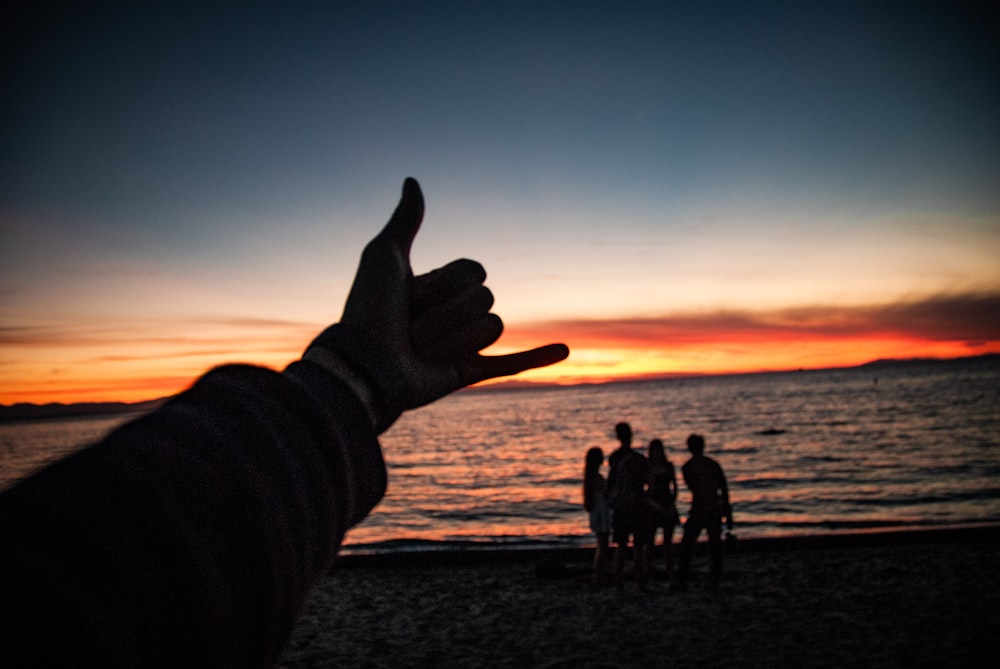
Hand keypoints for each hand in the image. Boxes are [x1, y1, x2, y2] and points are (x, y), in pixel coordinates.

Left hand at [335, 178, 567, 424]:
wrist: (366, 363)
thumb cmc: (369, 310)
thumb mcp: (384, 256)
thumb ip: (405, 221)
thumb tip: (413, 180)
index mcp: (440, 286)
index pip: (474, 271)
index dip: (445, 282)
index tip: (411, 296)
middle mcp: (454, 312)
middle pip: (484, 297)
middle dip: (447, 312)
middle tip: (412, 328)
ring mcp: (464, 342)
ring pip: (493, 326)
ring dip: (455, 337)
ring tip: (422, 350)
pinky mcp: (470, 371)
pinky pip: (513, 363)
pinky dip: (539, 357)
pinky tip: (564, 350)